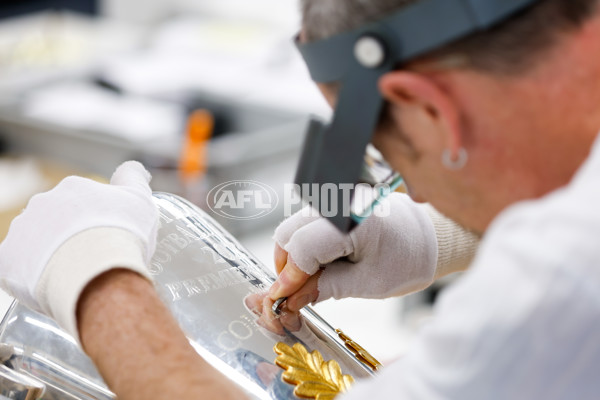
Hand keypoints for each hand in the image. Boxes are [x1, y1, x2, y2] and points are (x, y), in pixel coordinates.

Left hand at [0, 161, 157, 339]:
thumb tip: (133, 167)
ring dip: (51, 254)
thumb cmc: (122, 236)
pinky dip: (35, 276)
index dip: (97, 219)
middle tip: (92, 255)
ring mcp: (22, 232)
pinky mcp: (8, 262)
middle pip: (57, 219)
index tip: (107, 234)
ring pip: (36, 243)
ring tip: (75, 273)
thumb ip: (134, 177)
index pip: (83, 200)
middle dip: (71, 235)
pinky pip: (20, 269)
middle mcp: (42, 204)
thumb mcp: (140, 198)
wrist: (98, 274)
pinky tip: (56, 284)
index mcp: (73, 188)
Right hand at [267, 193, 438, 310]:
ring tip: (314, 278)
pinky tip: (322, 263)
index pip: (301, 248)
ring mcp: (336, 197)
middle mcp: (339, 201)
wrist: (431, 239)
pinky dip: (307, 244)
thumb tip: (292, 298)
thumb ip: (326, 288)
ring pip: (295, 226)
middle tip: (297, 291)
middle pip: (289, 233)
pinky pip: (308, 222)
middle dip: (288, 265)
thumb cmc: (410, 259)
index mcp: (351, 220)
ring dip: (296, 254)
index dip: (289, 278)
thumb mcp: (368, 283)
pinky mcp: (336, 201)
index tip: (283, 299)